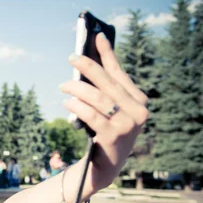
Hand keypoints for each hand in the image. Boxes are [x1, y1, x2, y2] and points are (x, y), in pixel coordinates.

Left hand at [60, 33, 148, 190]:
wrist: (102, 167)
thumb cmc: (102, 132)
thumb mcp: (107, 109)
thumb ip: (102, 88)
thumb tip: (87, 60)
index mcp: (139, 101)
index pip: (120, 73)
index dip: (106, 54)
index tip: (96, 35)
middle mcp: (139, 111)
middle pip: (108, 83)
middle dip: (88, 67)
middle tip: (72, 57)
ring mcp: (129, 125)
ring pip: (98, 98)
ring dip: (77, 88)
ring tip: (63, 85)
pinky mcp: (114, 138)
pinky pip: (91, 115)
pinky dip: (77, 106)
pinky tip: (67, 102)